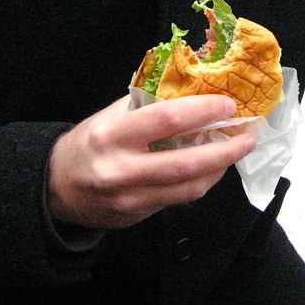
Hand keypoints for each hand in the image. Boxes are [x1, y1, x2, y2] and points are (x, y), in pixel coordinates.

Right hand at [46, 94, 256, 229]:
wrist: (55, 188)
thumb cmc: (88, 143)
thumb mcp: (109, 116)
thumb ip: (146, 104)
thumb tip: (192, 89)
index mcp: (112, 135)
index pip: (166, 119)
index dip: (203, 111)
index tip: (228, 104)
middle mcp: (121, 169)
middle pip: (185, 163)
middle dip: (224, 150)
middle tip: (248, 137)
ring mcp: (130, 198)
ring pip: (188, 188)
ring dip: (220, 169)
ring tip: (236, 151)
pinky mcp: (138, 215)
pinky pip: (179, 199)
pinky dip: (202, 181)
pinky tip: (213, 167)